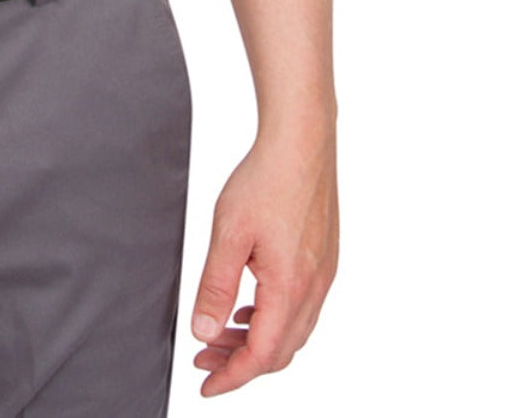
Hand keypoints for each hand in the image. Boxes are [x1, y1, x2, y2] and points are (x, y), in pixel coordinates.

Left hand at [189, 127, 338, 395]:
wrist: (302, 142)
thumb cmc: (266, 180)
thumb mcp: (228, 234)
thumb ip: (215, 286)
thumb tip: (204, 331)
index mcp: (290, 287)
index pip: (262, 355)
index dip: (232, 377)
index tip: (207, 385)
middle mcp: (314, 287)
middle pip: (280, 350)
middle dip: (241, 362)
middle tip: (205, 360)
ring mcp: (324, 274)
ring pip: (293, 330)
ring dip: (257, 341)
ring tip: (221, 334)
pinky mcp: (325, 259)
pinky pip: (302, 308)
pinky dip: (274, 319)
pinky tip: (250, 307)